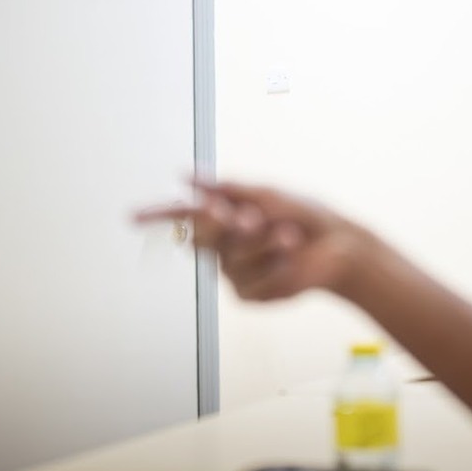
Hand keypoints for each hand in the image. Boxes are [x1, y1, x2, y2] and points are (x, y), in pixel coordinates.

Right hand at [135, 180, 381, 300]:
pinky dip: (273, 267)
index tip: (132, 217)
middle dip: (225, 225)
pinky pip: (249, 280)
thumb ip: (226, 189)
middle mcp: (224, 246)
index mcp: (225, 217)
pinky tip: (291, 262)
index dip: (158, 216)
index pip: (184, 216)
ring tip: (290, 237)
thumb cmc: (305, 216)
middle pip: (204, 234)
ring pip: (231, 258)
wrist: (339, 247)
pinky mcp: (250, 294)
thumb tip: (186, 176)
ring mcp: (234, 272)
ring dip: (263, 244)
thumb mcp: (266, 195)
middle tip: (251, 219)